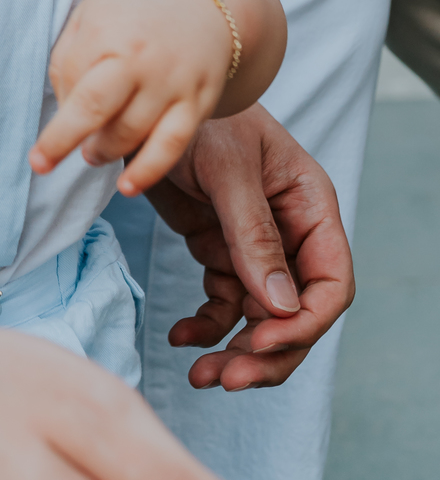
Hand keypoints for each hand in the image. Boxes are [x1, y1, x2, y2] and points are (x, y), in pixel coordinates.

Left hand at [30, 0, 283, 195]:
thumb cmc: (134, 12)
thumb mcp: (90, 15)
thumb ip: (67, 58)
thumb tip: (63, 110)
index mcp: (105, 32)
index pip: (69, 81)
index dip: (57, 108)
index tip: (41, 142)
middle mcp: (138, 58)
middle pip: (94, 107)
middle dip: (63, 140)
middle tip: (43, 162)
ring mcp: (171, 82)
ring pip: (130, 132)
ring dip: (103, 152)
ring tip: (93, 153)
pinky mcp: (198, 102)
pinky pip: (171, 145)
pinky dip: (147, 171)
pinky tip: (127, 186)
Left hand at [146, 105, 354, 390]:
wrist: (149, 100)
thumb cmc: (201, 116)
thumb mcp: (227, 169)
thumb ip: (252, 234)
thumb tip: (279, 305)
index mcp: (311, 207)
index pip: (330, 282)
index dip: (303, 323)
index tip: (261, 340)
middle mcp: (290, 232)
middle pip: (296, 313)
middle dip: (267, 352)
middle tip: (227, 380)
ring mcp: (255, 246)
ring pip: (258, 318)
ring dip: (233, 351)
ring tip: (200, 375)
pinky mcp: (218, 250)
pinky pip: (222, 304)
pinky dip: (205, 327)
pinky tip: (180, 337)